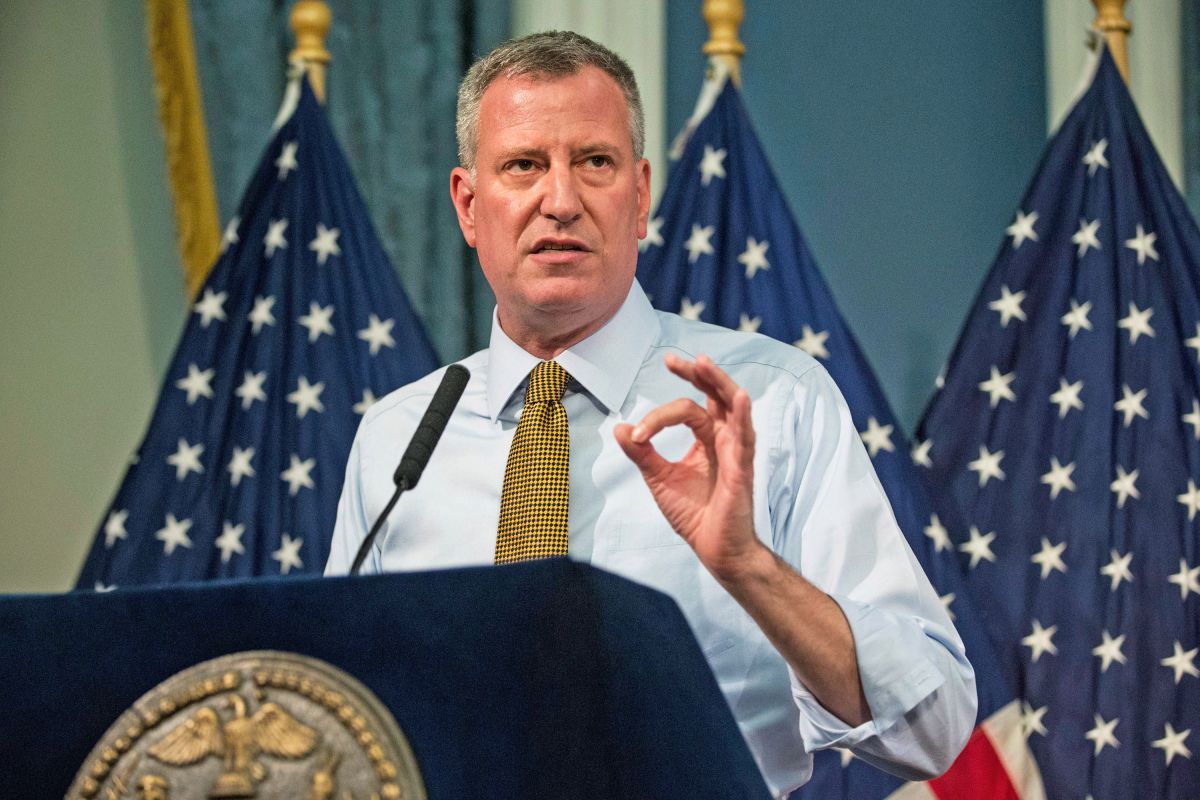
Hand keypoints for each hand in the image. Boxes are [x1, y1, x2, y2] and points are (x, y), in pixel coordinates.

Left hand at [614, 353, 766, 579]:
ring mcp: (735, 452)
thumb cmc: (694, 513)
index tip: (638, 434)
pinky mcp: (742, 469)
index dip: (659, 416)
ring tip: (703, 363)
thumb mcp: (659, 478)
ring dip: (718, 383)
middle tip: (672, 361)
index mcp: (706, 439)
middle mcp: (724, 439)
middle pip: (715, 396)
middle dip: (697, 375)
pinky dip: (743, 415)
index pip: (688, 408)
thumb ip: (641, 453)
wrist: (713, 549)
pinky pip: (745, 438)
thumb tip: (620, 428)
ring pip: (732, 407)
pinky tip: (739, 397)